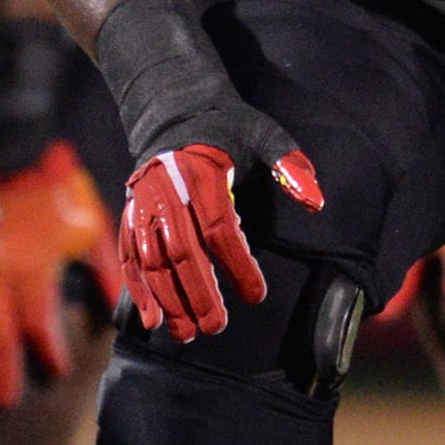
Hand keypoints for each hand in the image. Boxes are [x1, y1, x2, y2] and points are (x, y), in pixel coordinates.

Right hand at [0, 140, 122, 407]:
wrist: (19, 158)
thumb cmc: (63, 195)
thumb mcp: (92, 228)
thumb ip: (104, 268)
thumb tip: (122, 300)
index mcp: (33, 265)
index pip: (36, 318)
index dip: (46, 347)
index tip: (56, 371)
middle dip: (0, 367)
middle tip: (5, 402)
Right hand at [121, 125, 321, 341]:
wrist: (174, 109)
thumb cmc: (227, 127)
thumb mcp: (263, 133)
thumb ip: (290, 165)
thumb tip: (316, 203)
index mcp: (202, 173)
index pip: (219, 227)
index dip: (238, 265)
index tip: (256, 295)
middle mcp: (167, 190)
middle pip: (181, 250)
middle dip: (198, 293)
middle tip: (217, 328)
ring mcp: (143, 204)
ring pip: (151, 259)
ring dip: (167, 300)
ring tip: (186, 334)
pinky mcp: (130, 213)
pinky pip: (129, 256)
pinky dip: (137, 289)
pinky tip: (151, 320)